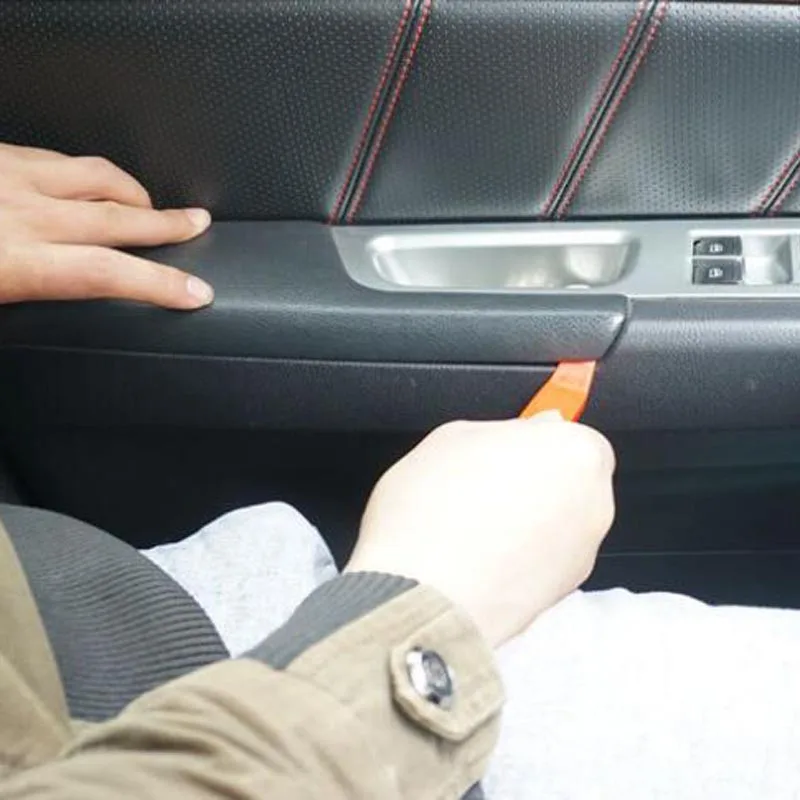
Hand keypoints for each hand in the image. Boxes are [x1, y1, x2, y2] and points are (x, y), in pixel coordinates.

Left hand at [0, 143, 213, 308]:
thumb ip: (27, 296)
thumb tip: (54, 300)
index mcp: (14, 262)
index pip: (109, 274)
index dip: (161, 284)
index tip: (194, 292)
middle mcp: (20, 213)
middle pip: (117, 216)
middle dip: (167, 224)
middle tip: (196, 224)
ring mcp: (8, 174)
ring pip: (94, 174)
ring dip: (131, 190)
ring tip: (147, 202)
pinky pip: (56, 154)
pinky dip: (84, 171)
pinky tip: (85, 180)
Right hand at [346, 414, 615, 646]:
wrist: (422, 595)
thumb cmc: (434, 512)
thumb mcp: (456, 435)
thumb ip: (507, 427)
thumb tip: (529, 430)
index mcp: (577, 454)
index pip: (574, 436)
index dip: (535, 441)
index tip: (508, 446)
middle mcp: (593, 506)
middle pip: (569, 481)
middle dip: (532, 480)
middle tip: (481, 481)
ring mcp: (580, 556)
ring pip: (556, 524)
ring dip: (525, 520)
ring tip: (468, 523)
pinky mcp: (558, 597)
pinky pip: (541, 562)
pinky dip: (517, 557)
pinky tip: (473, 555)